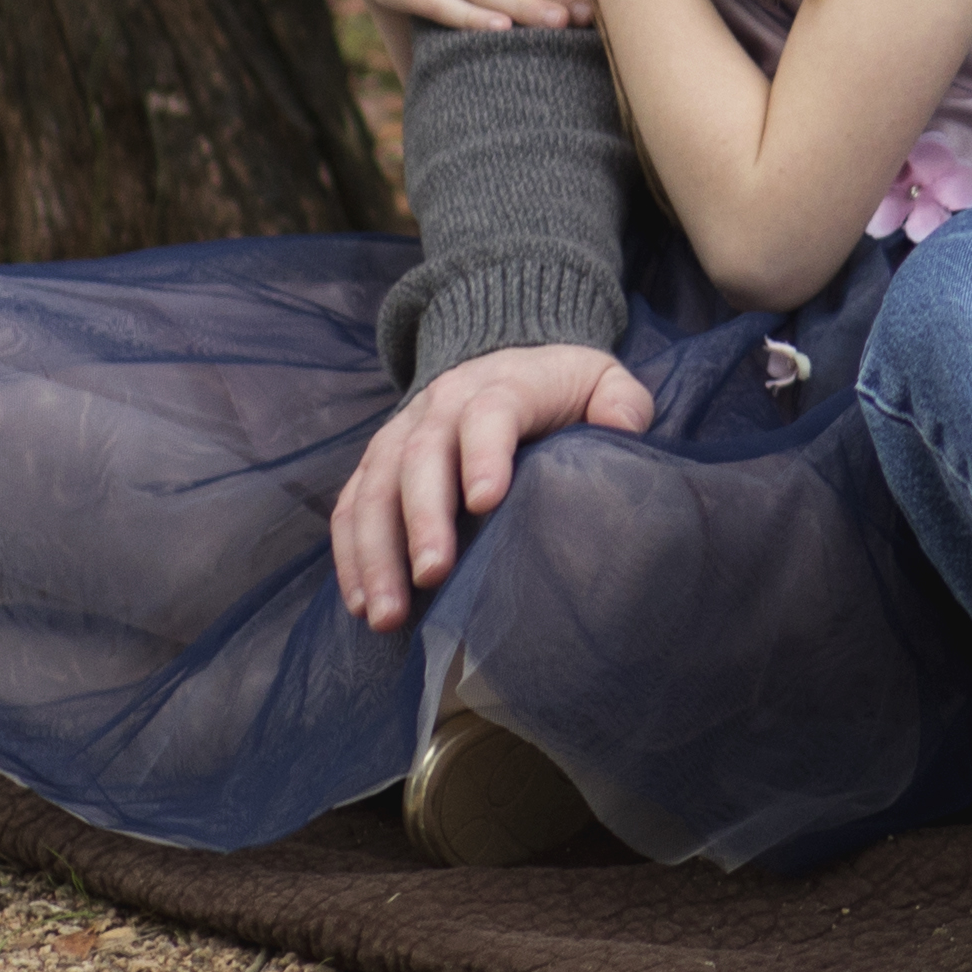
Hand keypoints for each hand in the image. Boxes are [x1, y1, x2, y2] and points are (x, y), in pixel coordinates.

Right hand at [332, 341, 652, 628]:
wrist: (501, 360)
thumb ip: (621, 402)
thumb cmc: (559, 388)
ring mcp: (401, 433)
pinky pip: (351, 506)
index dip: (485, 453)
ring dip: (375, 551)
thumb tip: (622, 432)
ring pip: (374, 486)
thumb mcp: (600, 380)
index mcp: (501, 384)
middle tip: (432, 576)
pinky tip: (359, 602)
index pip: (489, 412)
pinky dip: (350, 554)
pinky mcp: (375, 463)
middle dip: (423, 518)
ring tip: (385, 612)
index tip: (486, 501)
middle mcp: (440, 405)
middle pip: (422, 455)